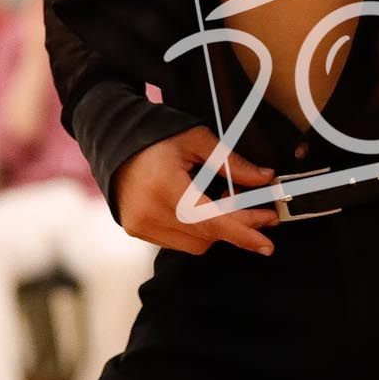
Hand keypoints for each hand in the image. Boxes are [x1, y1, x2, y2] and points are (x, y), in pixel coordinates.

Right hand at [113, 126, 280, 255]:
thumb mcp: (197, 140)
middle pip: (208, 236)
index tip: (266, 244)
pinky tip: (198, 208)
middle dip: (236, 226)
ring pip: (194, 244)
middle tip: (259, 210)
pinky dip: (194, 229)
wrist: (112, 140)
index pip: (212, 222)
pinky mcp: (137, 230)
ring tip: (221, 201)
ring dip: (215, 228)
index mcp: (166, 187)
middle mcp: (150, 213)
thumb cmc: (155, 135)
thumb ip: (232, 163)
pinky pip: (177, 241)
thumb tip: (264, 179)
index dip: (243, 234)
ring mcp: (141, 225)